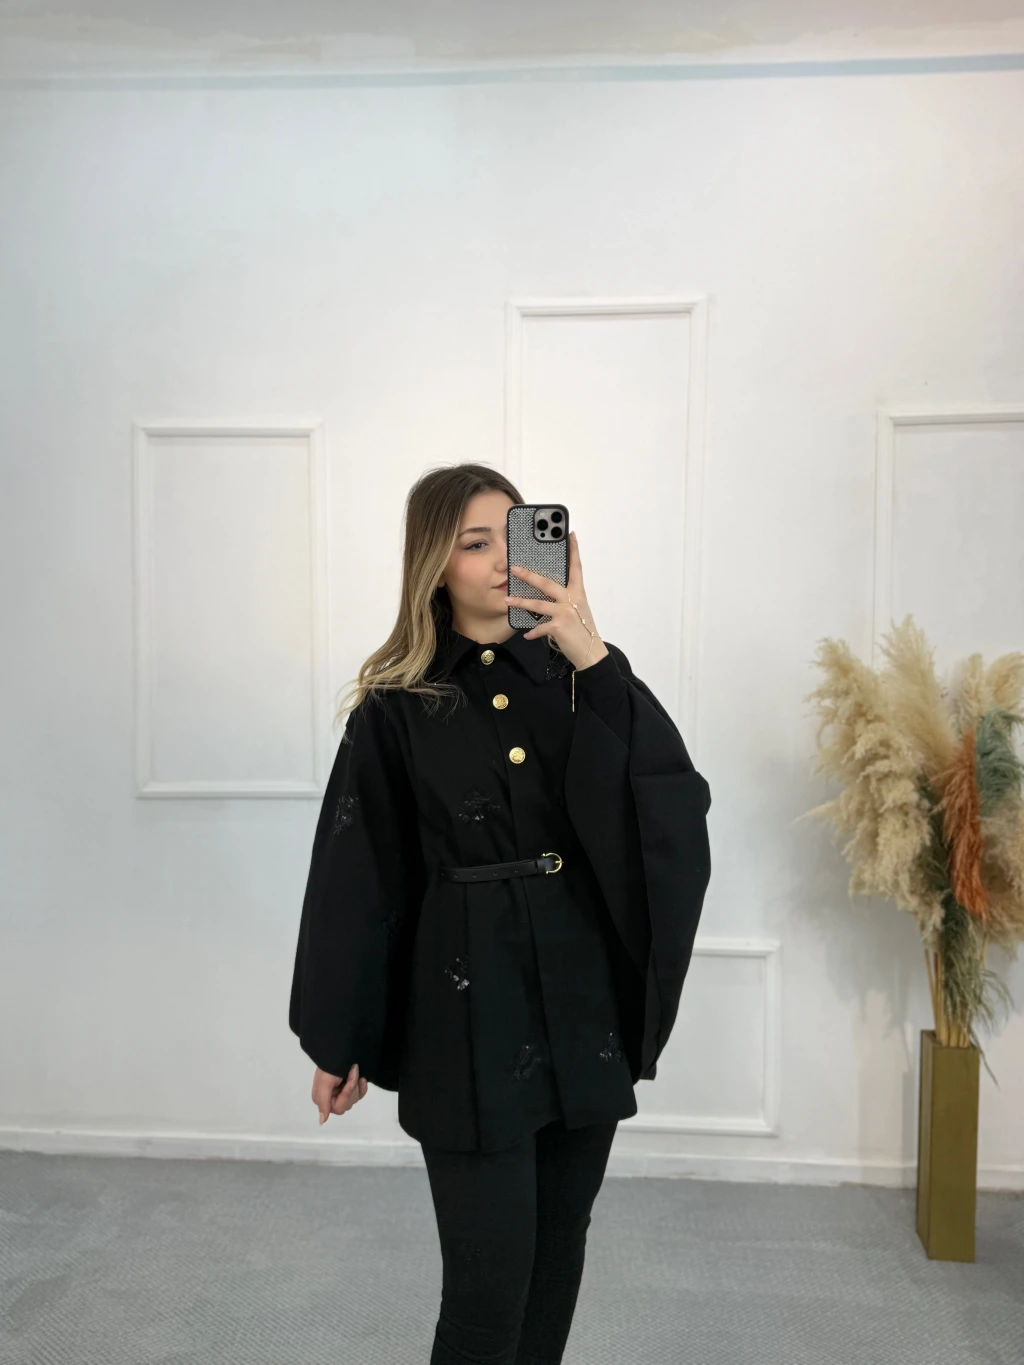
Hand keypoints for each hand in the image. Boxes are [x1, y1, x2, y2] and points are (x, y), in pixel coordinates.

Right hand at [312, 1062, 366, 1124]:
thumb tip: (322, 1121)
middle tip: (352, 1072)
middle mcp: (332, 1099)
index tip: (349, 1080)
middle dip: (351, 1087)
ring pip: (354, 1099)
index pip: (339, 1108)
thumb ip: (323, 1102)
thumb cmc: (330, 1065)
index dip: (346, 1094)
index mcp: (323, 1099)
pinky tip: (362, 1078)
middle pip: (347, 1105)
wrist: (340, 1048)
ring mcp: (342, 1093)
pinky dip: (362, 1086)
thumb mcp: (325, 1082)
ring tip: (354, 1069)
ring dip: (356, 1083)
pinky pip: (360, 1094)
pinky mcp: (351, 1088)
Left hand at [505, 530, 608, 670]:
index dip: (573, 550)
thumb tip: (548, 590)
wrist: (590, 651)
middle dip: (528, 575)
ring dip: (521, 602)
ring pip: (538, 604)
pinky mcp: (558, 627)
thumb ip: (566, 598)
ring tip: (507, 600)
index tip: (570, 534)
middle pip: (547, 583)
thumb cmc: (582, 629)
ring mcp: (565, 613)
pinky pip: (540, 627)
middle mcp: (572, 599)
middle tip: (513, 568)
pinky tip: (526, 634)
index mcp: (578, 592)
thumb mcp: (578, 609)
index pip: (576, 567)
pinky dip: (532, 632)